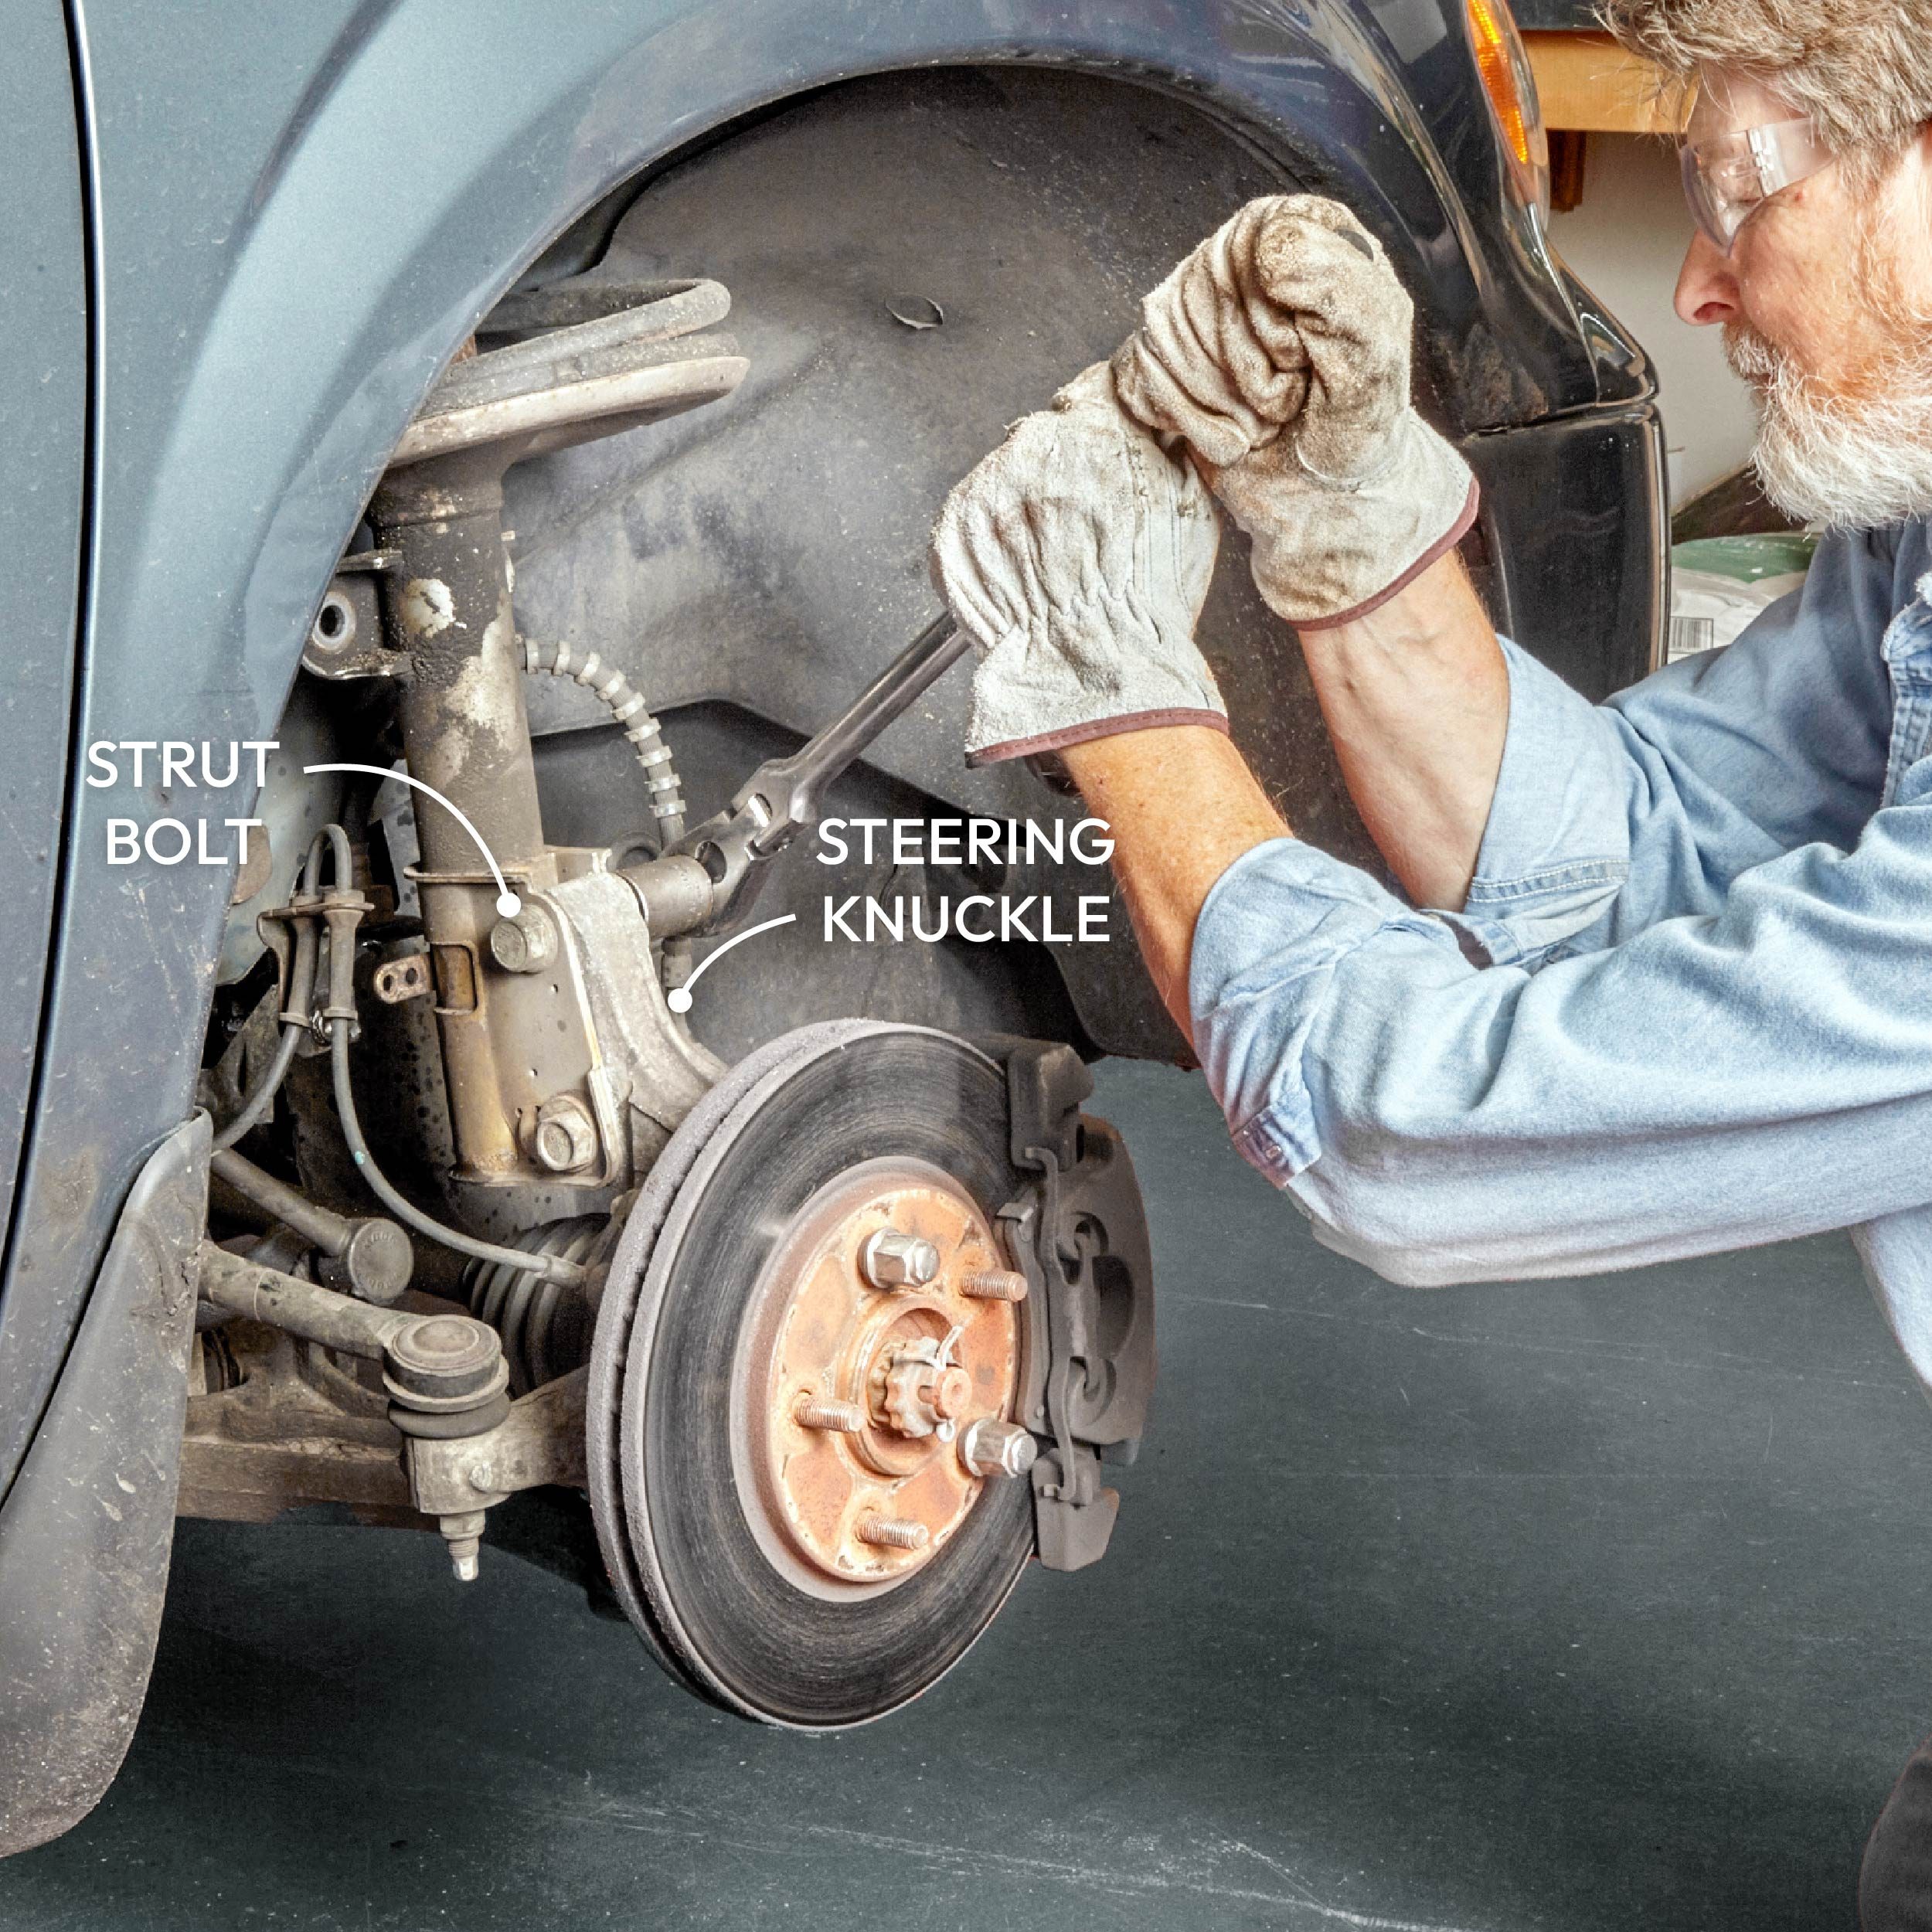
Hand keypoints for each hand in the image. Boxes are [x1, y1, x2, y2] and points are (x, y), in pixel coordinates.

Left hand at [931, 362, 1225, 766]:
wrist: (1093, 665)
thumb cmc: (1146, 598)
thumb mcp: (1187, 505)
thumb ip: (1163, 448)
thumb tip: (1156, 423)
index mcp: (1097, 429)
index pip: (1091, 395)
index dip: (1100, 428)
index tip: (1104, 454)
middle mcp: (1034, 446)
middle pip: (1043, 439)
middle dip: (1060, 472)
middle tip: (1082, 528)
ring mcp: (985, 488)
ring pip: (1004, 480)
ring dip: (1022, 509)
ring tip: (1053, 563)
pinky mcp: (951, 531)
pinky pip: (971, 523)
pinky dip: (990, 545)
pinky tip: (1022, 577)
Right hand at [1112, 195, 1476, 629]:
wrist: (1323, 505)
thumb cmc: (1358, 429)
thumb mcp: (1375, 353)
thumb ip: (1337, 284)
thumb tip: (1268, 246)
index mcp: (1308, 237)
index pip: (1258, 238)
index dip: (1277, 306)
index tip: (1306, 353)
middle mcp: (1246, 263)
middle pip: (1206, 289)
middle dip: (1250, 364)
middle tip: (1291, 396)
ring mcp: (1197, 310)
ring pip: (1170, 336)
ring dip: (1223, 401)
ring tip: (1265, 419)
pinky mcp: (1161, 361)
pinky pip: (1142, 375)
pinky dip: (1189, 421)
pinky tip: (1230, 435)